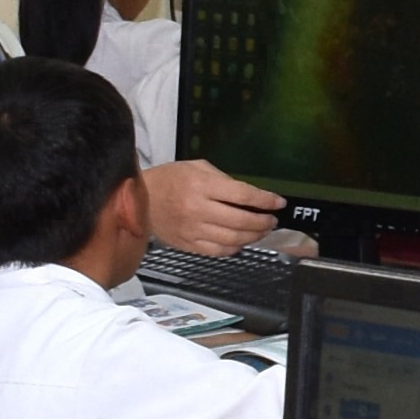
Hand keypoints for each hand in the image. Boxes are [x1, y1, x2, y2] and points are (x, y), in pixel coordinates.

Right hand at [139, 159, 286, 256]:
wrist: (140, 199)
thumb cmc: (170, 179)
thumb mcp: (198, 167)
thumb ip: (224, 181)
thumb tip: (249, 196)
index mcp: (202, 185)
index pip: (243, 194)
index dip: (265, 200)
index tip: (279, 202)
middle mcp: (199, 209)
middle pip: (241, 220)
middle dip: (263, 222)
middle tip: (272, 220)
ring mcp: (193, 230)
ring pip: (233, 239)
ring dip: (253, 236)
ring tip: (261, 231)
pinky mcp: (188, 244)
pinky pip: (218, 250)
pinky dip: (234, 248)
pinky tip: (241, 241)